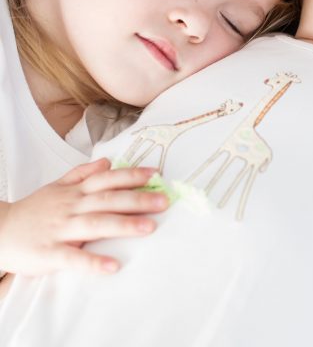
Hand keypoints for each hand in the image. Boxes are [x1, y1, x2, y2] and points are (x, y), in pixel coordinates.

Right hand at [0, 158, 168, 275]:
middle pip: (108, 200)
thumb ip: (83, 173)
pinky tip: (113, 266)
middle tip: (164, 201)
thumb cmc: (33, 210)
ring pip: (96, 224)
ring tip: (149, 227)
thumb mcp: (57, 186)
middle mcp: (71, 207)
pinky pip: (74, 258)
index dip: (132, 176)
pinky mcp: (49, 253)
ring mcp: (61, 229)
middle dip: (138, 199)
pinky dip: (93, 262)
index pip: (108, 180)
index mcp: (75, 192)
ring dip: (124, 225)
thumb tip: (107, 162)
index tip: (156, 175)